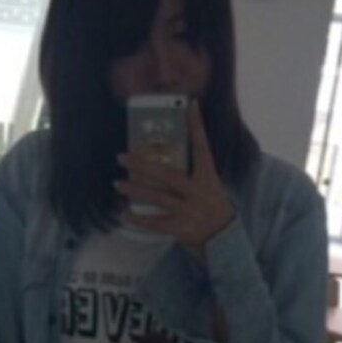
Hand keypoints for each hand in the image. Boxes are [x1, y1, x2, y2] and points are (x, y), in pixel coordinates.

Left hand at [115, 100, 233, 251]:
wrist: (223, 238)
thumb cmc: (210, 206)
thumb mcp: (208, 185)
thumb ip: (190, 171)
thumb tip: (162, 157)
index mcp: (207, 177)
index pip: (202, 147)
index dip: (197, 126)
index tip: (190, 105)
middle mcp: (198, 192)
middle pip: (168, 174)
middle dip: (143, 165)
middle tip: (122, 157)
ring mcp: (189, 211)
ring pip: (157, 197)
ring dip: (135, 190)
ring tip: (118, 184)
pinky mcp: (181, 228)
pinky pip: (155, 223)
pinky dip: (138, 219)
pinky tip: (124, 214)